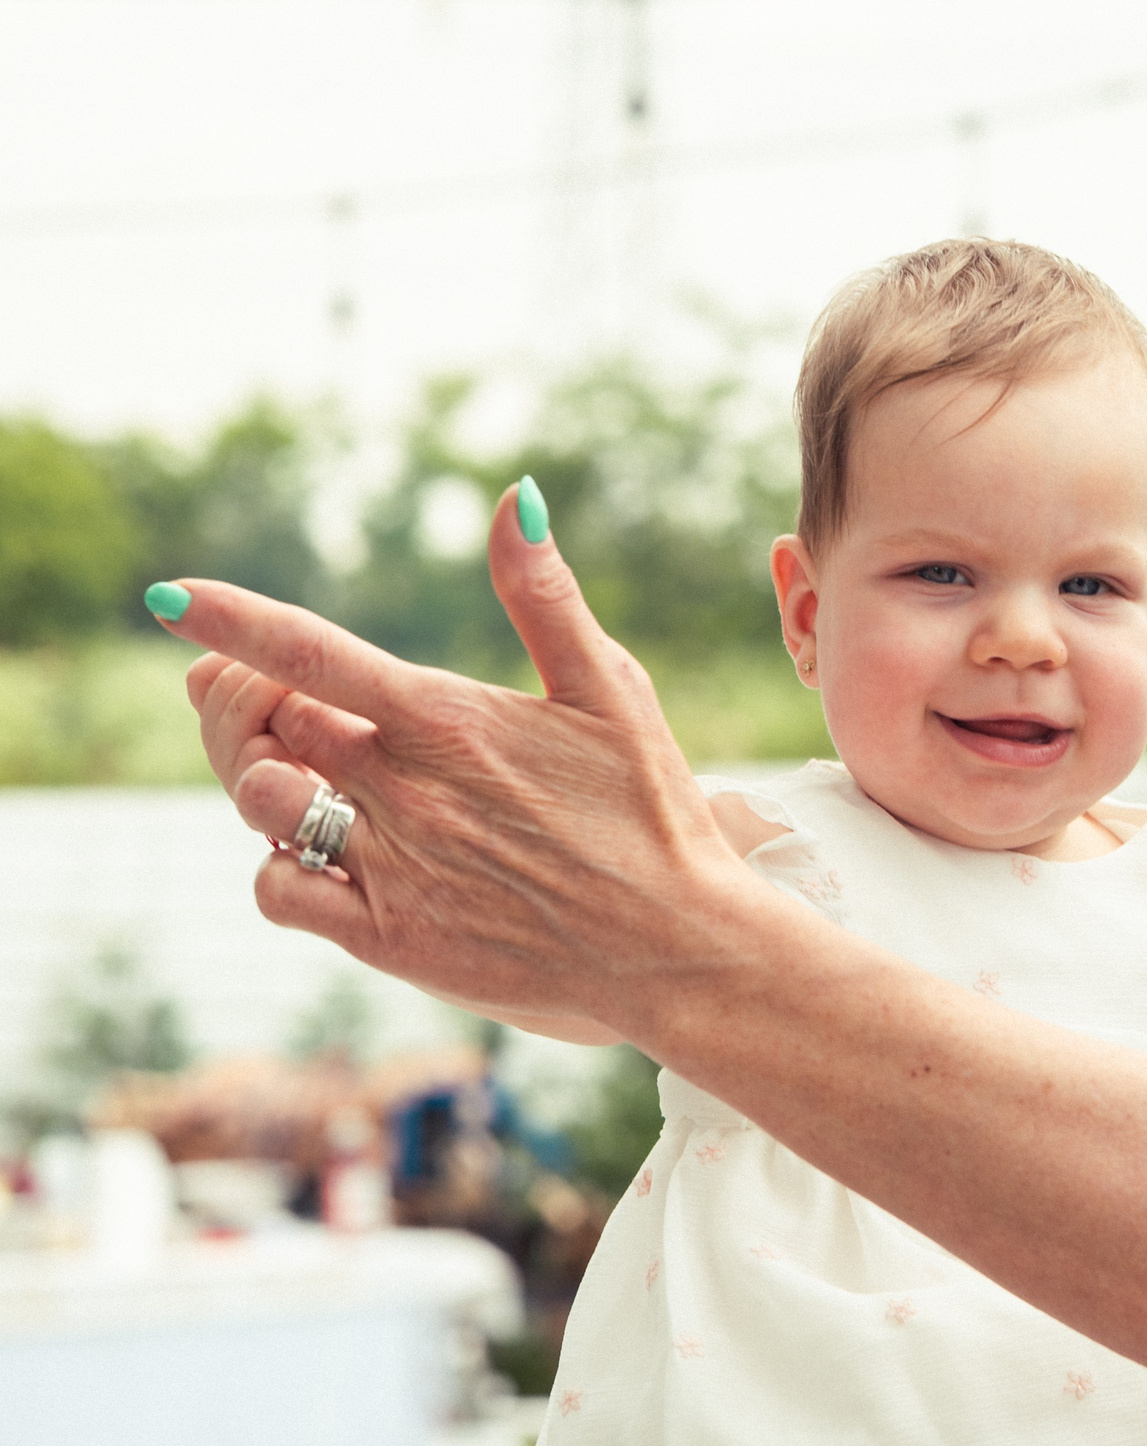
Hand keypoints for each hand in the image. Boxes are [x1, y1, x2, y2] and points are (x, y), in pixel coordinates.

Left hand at [151, 483, 773, 1033]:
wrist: (677, 950)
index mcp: (447, 720)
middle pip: (270, 725)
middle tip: (306, 709)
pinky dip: (280, 866)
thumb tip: (514, 495)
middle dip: (263, 703)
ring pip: (261, 803)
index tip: (170, 597)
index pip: (309, 653)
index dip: (232, 619)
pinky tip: (330, 854)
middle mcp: (403, 791)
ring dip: (267, 780)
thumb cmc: (653, 812)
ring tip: (319, 778)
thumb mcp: (613, 689)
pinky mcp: (387, 940)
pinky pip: (277, 890)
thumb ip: (546, 594)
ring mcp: (390, 868)